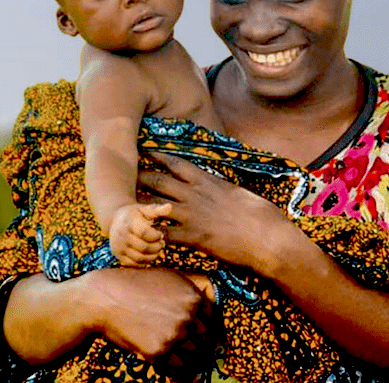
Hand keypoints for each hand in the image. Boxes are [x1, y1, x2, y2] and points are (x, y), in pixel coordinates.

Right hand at [86, 267, 212, 371]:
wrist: (106, 297)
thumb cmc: (135, 284)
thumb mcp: (169, 277)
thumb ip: (192, 288)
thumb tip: (209, 299)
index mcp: (193, 297)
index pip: (213, 319)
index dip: (209, 327)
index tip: (205, 334)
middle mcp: (187, 317)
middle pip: (206, 339)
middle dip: (203, 345)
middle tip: (199, 351)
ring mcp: (174, 335)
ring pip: (195, 355)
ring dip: (193, 360)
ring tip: (189, 362)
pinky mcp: (158, 351)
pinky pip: (178, 367)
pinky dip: (179, 370)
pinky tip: (176, 368)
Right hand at [110, 202, 170, 265]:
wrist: (114, 220)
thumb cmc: (134, 214)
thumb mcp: (144, 209)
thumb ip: (157, 209)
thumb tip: (170, 207)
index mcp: (128, 222)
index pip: (145, 233)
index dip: (156, 236)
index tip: (160, 234)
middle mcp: (121, 235)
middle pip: (143, 247)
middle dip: (157, 247)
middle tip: (162, 244)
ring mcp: (118, 246)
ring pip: (139, 258)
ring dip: (153, 256)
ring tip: (157, 250)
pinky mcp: (118, 255)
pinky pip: (134, 264)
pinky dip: (144, 262)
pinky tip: (149, 255)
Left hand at [137, 152, 289, 269]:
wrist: (267, 237)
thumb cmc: (261, 214)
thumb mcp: (238, 192)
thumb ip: (222, 188)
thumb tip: (220, 185)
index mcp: (207, 181)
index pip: (177, 163)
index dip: (158, 157)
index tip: (146, 151)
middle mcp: (194, 194)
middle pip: (158, 180)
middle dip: (139, 176)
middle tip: (123, 174)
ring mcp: (191, 214)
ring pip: (154, 204)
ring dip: (137, 205)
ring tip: (121, 205)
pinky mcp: (192, 236)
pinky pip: (163, 234)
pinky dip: (150, 235)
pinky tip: (138, 236)